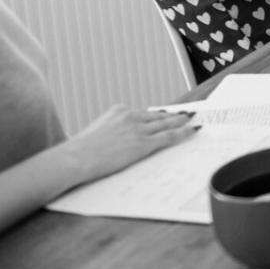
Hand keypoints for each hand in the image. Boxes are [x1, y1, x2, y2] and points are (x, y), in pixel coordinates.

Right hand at [62, 106, 197, 183]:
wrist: (76, 157)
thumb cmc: (80, 151)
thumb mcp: (95, 133)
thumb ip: (109, 132)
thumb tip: (113, 141)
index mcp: (118, 111)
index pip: (143, 113)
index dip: (157, 115)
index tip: (166, 114)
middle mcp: (130, 116)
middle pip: (158, 115)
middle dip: (173, 115)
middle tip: (186, 113)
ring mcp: (138, 129)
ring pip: (166, 123)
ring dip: (181, 121)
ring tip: (192, 119)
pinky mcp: (143, 143)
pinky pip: (169, 136)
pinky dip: (184, 132)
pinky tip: (193, 130)